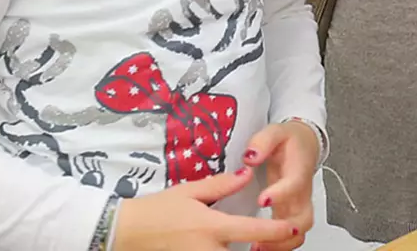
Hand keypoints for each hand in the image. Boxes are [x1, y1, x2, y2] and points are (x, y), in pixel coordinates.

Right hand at [111, 167, 297, 250]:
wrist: (123, 232)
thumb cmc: (155, 210)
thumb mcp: (190, 191)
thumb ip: (222, 185)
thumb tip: (247, 174)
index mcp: (212, 227)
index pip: (254, 230)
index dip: (277, 231)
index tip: (293, 229)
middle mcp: (208, 250)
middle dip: (262, 248)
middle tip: (276, 239)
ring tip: (256, 244)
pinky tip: (227, 246)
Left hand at [243, 121, 319, 250]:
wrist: (305, 144)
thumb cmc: (289, 140)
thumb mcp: (275, 131)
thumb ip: (263, 141)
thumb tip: (250, 157)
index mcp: (298, 170)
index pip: (294, 184)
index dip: (281, 193)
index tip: (262, 200)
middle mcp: (302, 192)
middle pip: (304, 218)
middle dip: (284, 232)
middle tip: (260, 237)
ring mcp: (299, 204)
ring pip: (300, 231)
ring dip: (282, 243)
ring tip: (257, 248)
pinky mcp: (292, 212)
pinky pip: (292, 235)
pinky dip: (280, 245)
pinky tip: (260, 247)